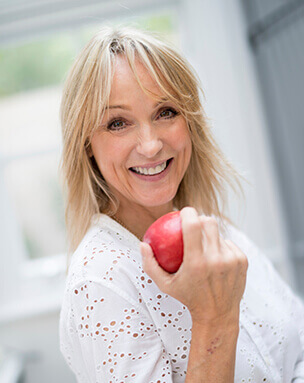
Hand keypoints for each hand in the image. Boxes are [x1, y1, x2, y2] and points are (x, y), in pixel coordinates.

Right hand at [140, 207, 247, 325]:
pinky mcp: (242, 261)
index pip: (193, 225)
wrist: (218, 315)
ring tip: (203, 246)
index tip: (184, 212)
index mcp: (196, 263)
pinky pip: (229, 244)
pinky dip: (221, 247)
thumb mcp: (165, 285)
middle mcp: (216, 260)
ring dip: (210, 236)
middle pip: (209, 222)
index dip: (188, 213)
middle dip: (200, 219)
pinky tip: (216, 257)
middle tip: (194, 225)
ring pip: (219, 234)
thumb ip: (151, 265)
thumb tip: (143, 244)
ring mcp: (231, 260)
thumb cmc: (188, 298)